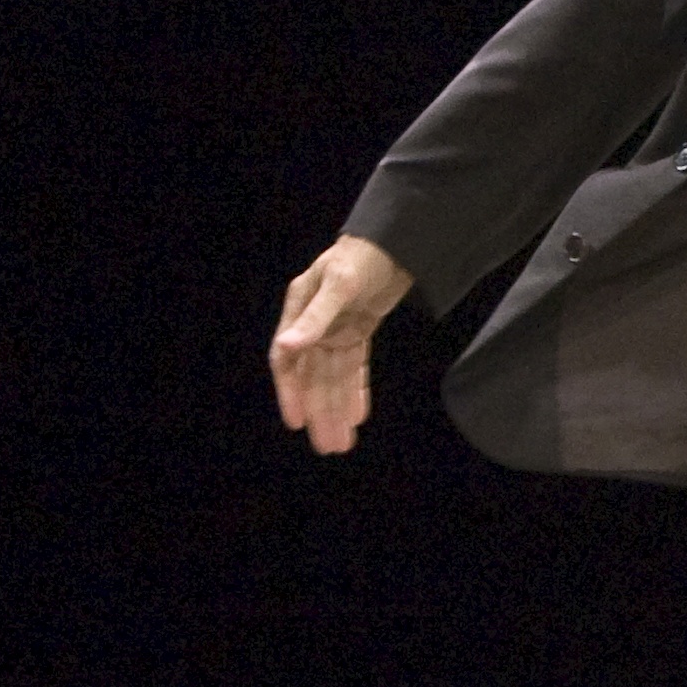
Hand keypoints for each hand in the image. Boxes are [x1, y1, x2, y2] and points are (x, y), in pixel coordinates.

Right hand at [271, 235, 415, 453]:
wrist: (398, 240)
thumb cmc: (363, 254)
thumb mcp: (340, 283)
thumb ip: (317, 317)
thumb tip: (288, 346)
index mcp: (300, 310)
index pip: (288, 360)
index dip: (291, 392)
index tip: (297, 421)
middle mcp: (314, 323)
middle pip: (313, 376)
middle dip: (320, 411)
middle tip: (328, 446)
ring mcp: (335, 329)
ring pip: (333, 377)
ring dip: (337, 407)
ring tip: (342, 441)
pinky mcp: (357, 330)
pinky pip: (353, 367)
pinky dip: (355, 390)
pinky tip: (358, 415)